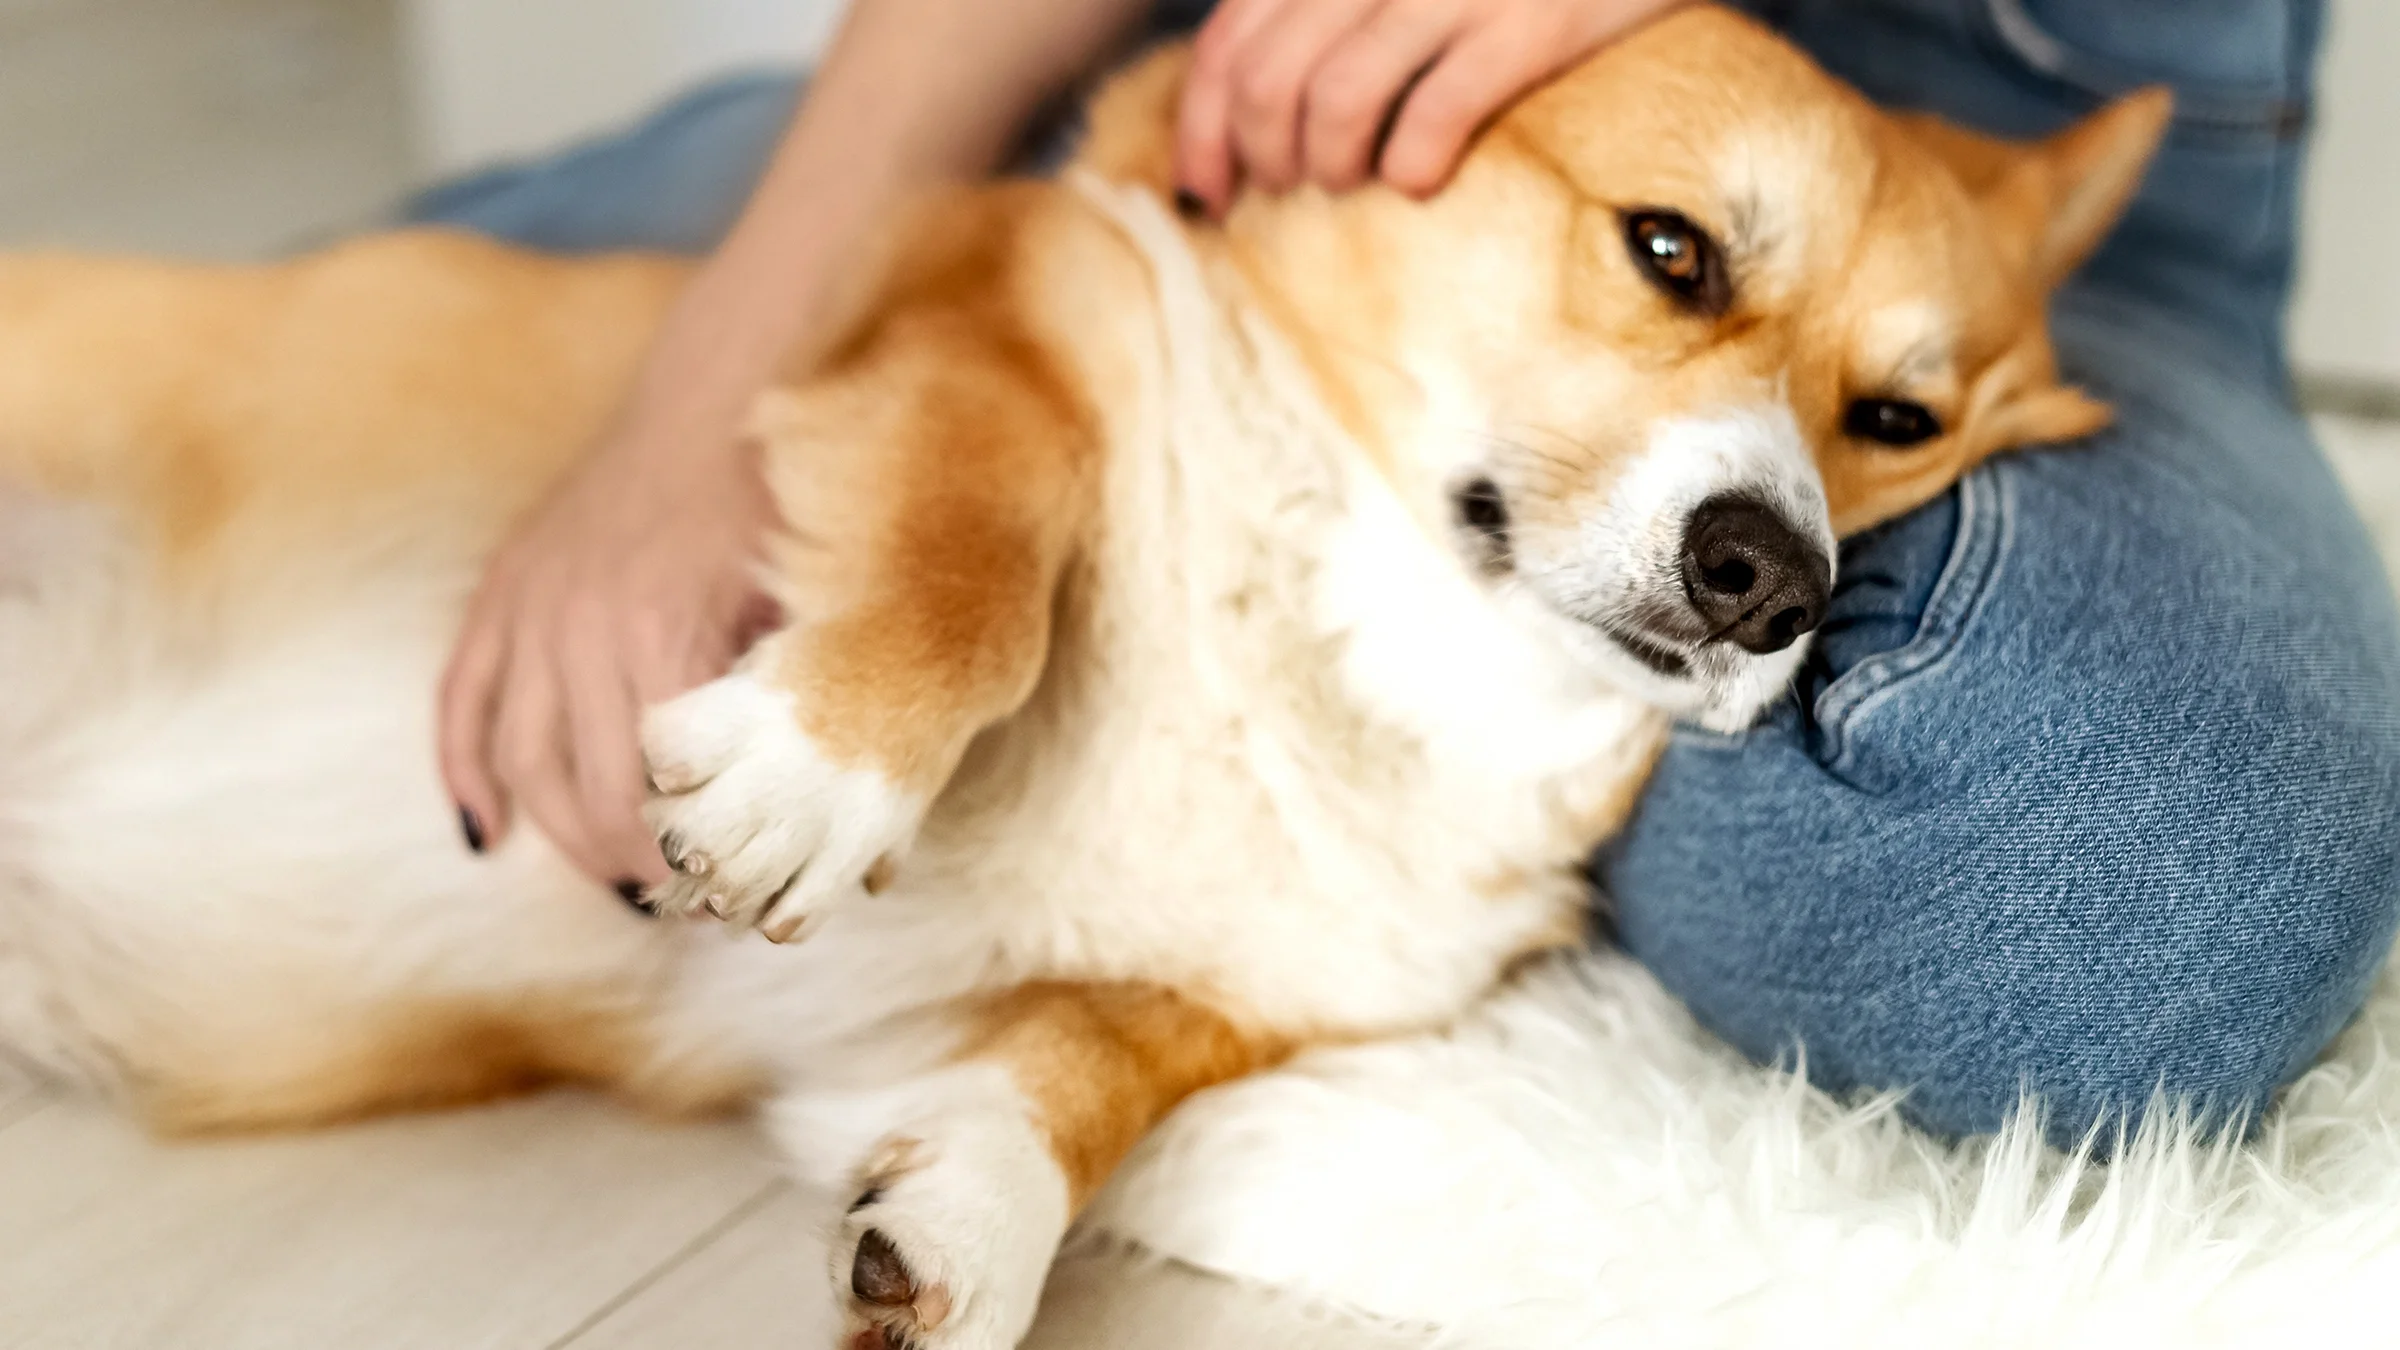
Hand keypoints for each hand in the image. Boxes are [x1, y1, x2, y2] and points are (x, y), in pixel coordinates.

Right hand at [438, 426, 779, 894]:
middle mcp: (581, 627)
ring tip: (610, 880)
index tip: (721, 896)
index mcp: (663, 634)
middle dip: (625, 862)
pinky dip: (465, 771)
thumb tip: (832, 819)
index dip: (687, 855)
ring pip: (520, 759)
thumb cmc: (776, 502)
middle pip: (585, 788)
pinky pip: (461, 699)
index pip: (660, 787)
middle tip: (670, 905)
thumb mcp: (799, 609)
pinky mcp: (503, 589)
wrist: (716, 398)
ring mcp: (531, 607)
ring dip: (558, 834)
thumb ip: (795, 710)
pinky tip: (485, 832)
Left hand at [1175, 0, 1689, 213]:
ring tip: (1356, 179)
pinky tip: (1421, 178)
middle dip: (1264, 158)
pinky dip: (1412, 165)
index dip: (1201, 129)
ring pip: (1336, 103)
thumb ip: (1322, 17)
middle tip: (1292, 188)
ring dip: (1331, 166)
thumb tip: (1239, 121)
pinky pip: (1435, 116)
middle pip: (1269, 82)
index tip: (1204, 195)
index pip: (1229, 40)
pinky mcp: (1530, 26)